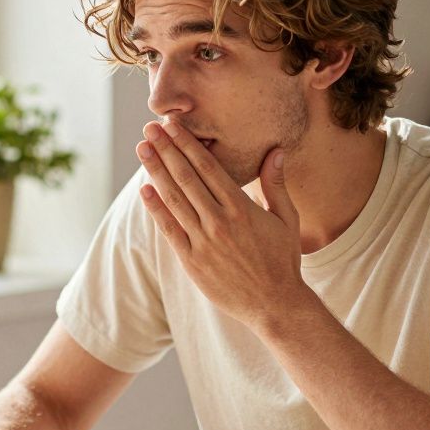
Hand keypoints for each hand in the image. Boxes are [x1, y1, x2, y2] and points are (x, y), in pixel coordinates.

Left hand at [135, 120, 306, 329]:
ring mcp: (203, 242)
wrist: (274, 305)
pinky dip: (156, 209)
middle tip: (150, 127)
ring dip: (156, 171)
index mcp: (241, 208)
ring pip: (174, 199)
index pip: (208, 167)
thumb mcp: (287, 219)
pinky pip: (169, 230)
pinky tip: (145, 190)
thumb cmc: (282, 260)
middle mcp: (219, 222)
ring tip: (143, 149)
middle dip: (166, 149)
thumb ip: (276, 184)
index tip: (173, 125)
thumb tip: (277, 150)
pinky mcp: (192, 262)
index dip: (188, 144)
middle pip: (186, 178)